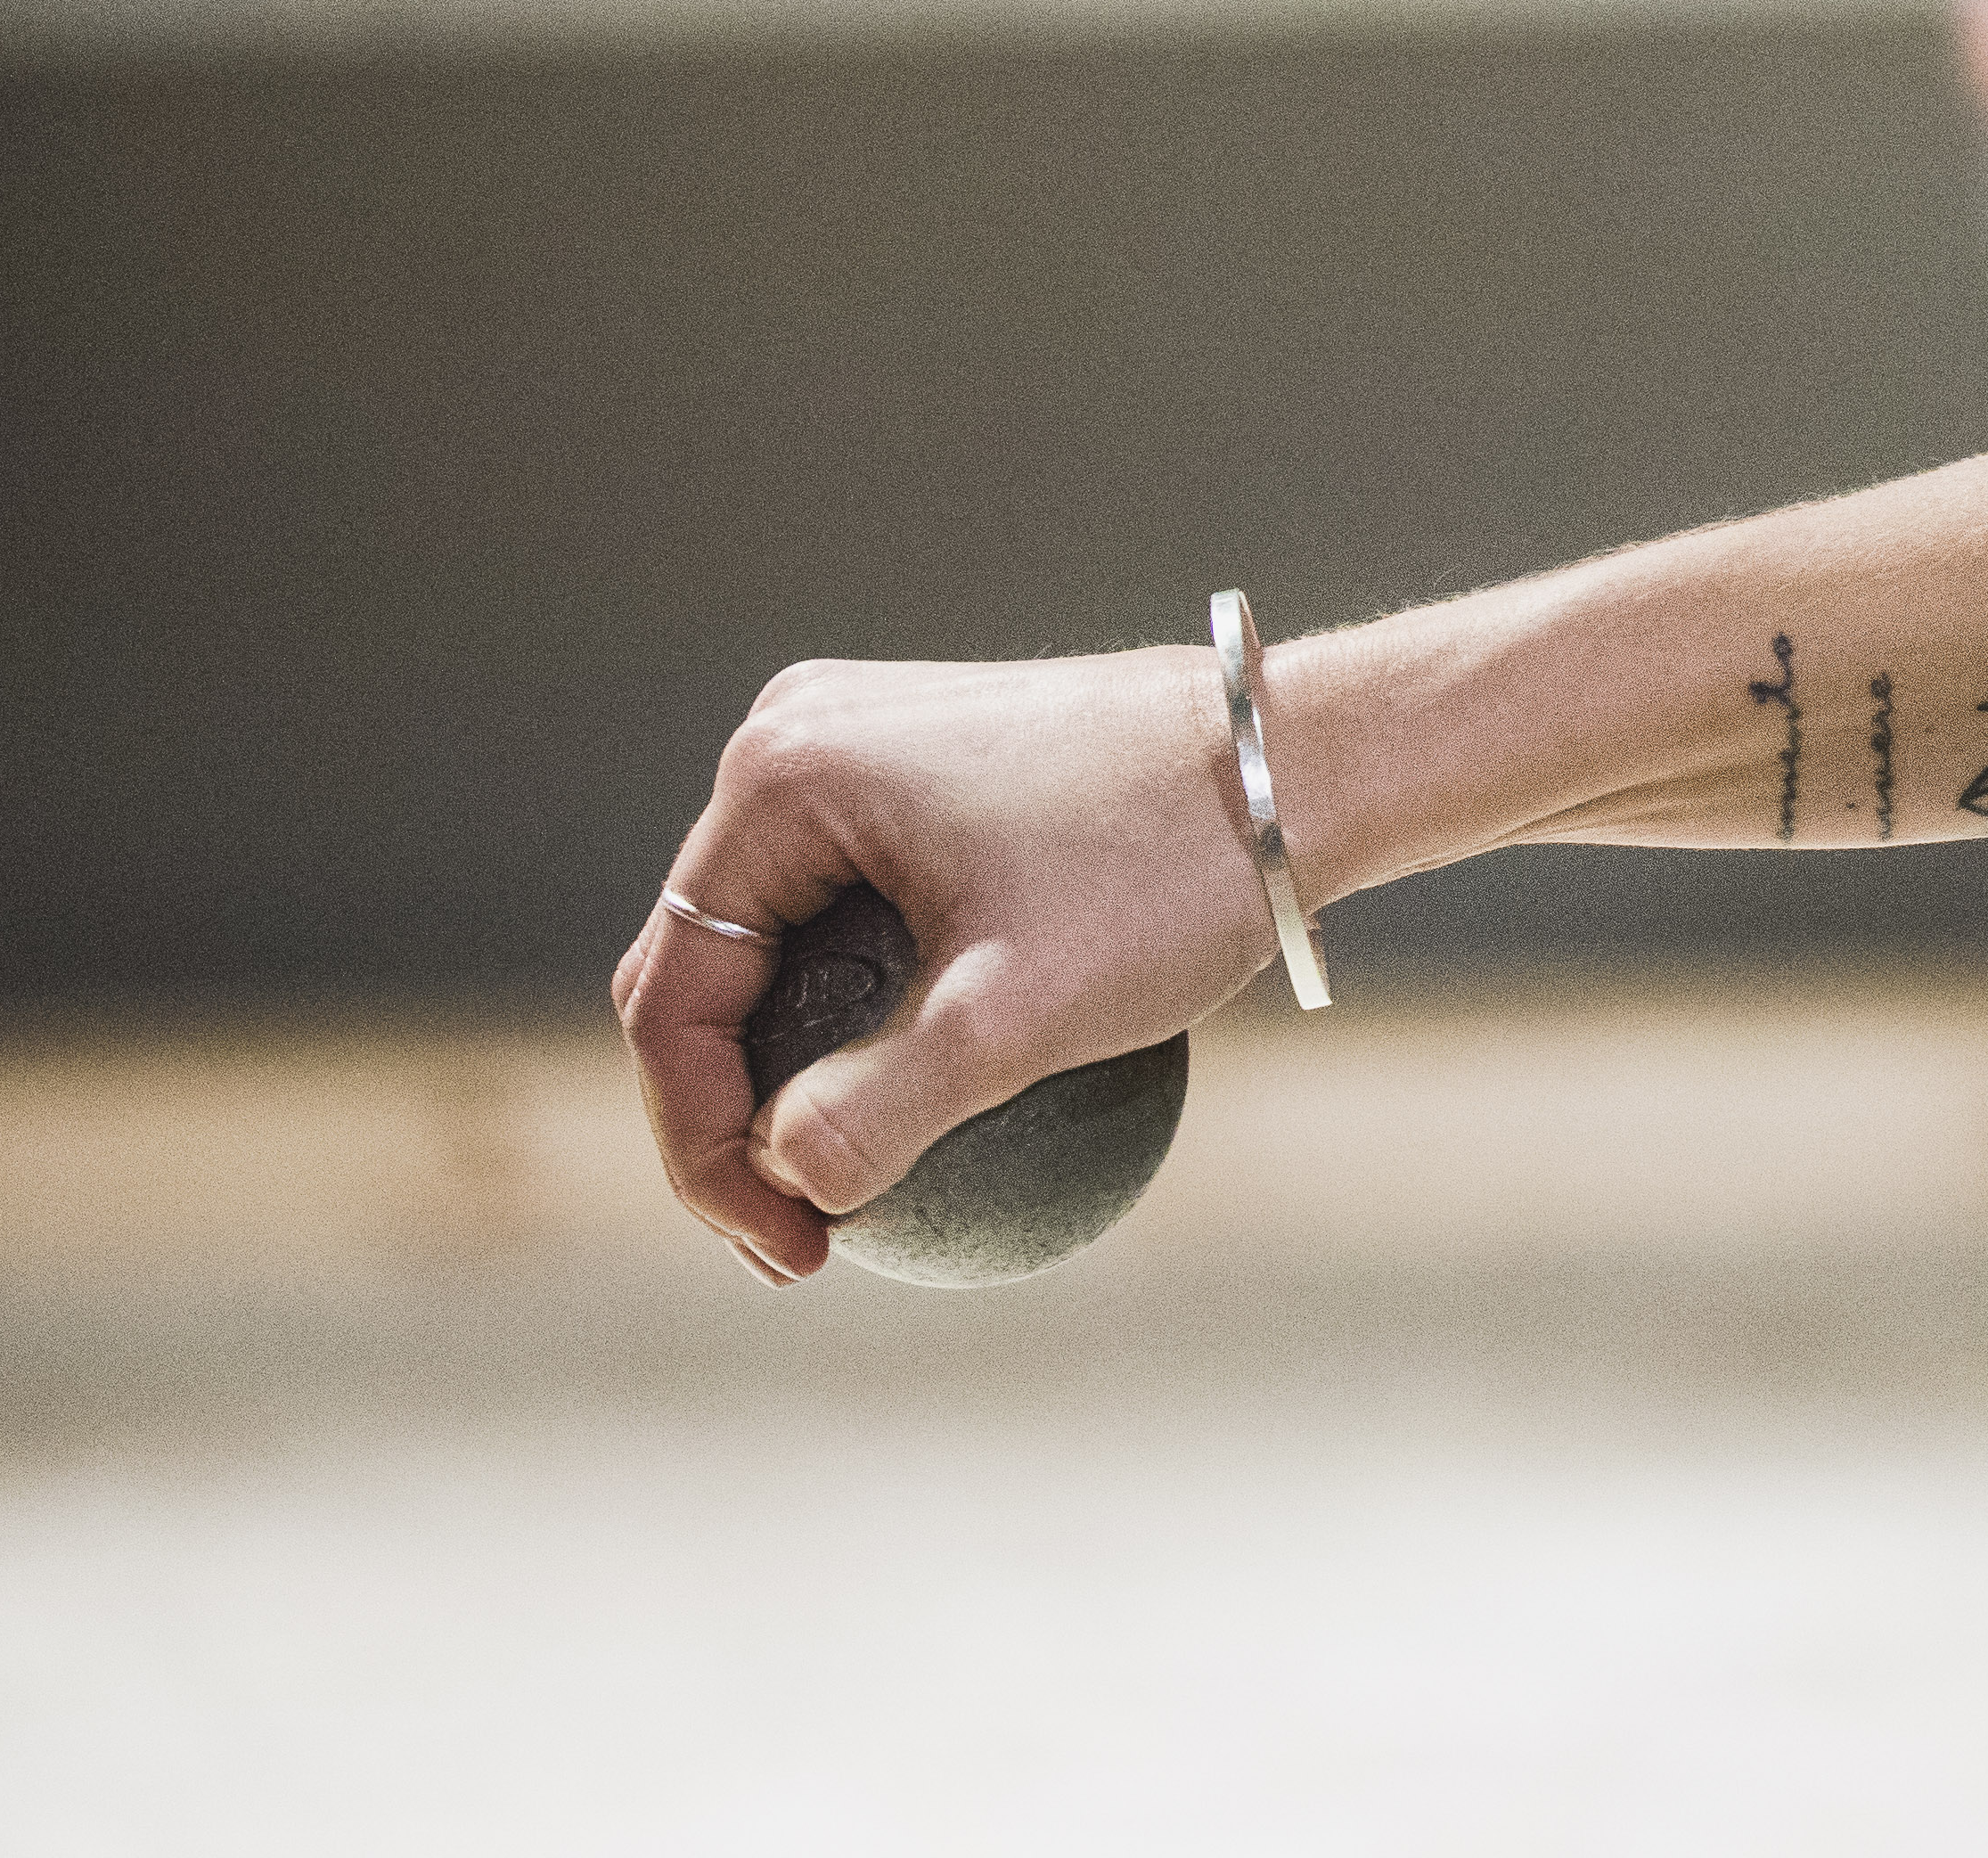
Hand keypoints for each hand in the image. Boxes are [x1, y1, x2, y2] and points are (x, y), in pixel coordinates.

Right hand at [611, 644, 1267, 1281]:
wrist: (1311, 763)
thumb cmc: (1169, 871)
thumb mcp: (1012, 1020)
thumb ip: (872, 1114)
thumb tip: (782, 1181)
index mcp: (780, 774)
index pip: (675, 994)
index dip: (701, 1147)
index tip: (790, 1250)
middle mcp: (799, 737)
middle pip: (710, 968)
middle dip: (731, 1119)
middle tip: (801, 1242)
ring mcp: (867, 747)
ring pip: (783, 946)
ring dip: (795, 1074)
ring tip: (844, 1200)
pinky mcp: (935, 775)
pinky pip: (858, 915)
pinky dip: (868, 1015)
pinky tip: (920, 1125)